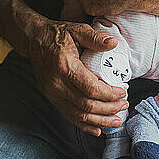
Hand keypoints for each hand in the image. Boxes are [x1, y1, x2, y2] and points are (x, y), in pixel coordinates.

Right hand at [28, 20, 127, 135]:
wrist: (34, 39)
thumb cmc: (58, 34)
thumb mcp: (78, 30)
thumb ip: (95, 38)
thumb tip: (114, 44)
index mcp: (65, 66)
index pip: (91, 89)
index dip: (110, 94)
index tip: (123, 92)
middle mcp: (57, 83)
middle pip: (86, 105)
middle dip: (109, 109)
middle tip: (124, 105)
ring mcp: (52, 93)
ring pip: (78, 115)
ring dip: (99, 120)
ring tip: (116, 120)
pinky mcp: (51, 97)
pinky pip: (69, 115)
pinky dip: (84, 125)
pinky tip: (97, 128)